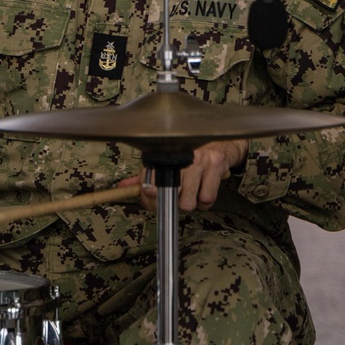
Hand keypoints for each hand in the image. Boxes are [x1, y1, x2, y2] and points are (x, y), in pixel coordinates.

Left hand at [118, 138, 247, 212]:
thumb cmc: (190, 154)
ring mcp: (198, 161)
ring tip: (191, 193)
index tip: (152, 202)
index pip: (149, 180)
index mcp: (164, 153)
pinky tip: (203, 193)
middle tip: (175, 197)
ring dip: (189, 203)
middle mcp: (180, 156)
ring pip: (187, 202)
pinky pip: (206, 199)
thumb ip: (144, 176)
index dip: (148, 197)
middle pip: (168, 195)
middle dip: (170, 202)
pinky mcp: (215, 166)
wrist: (221, 141)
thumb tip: (123, 187)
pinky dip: (204, 203)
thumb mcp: (166, 161)